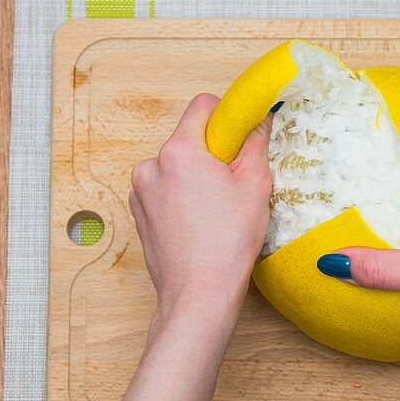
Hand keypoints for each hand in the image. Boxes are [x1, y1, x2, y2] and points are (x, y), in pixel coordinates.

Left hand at [129, 93, 272, 318]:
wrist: (199, 294)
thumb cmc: (228, 242)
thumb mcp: (255, 185)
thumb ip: (256, 143)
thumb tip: (260, 118)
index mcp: (179, 151)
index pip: (203, 106)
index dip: (228, 116)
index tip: (243, 136)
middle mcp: (150, 165)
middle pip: (189, 140)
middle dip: (213, 154)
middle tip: (234, 185)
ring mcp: (140, 192)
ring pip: (176, 168)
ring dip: (196, 178)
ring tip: (217, 211)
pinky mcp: (139, 214)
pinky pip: (164, 191)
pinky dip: (182, 199)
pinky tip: (200, 224)